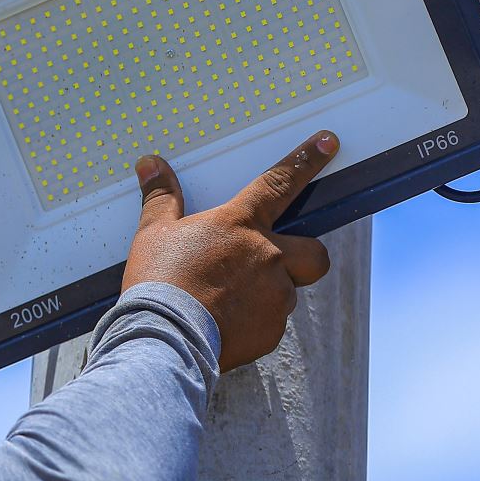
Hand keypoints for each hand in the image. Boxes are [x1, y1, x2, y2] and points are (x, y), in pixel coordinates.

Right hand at [122, 131, 337, 371]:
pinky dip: (253, 323)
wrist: (165, 338)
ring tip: (227, 302)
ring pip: (288, 292)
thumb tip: (150, 164)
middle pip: (315, 253)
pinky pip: (271, 323)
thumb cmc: (159, 281)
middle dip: (305, 256)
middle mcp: (268, 257)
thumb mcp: (153, 234)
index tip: (329, 142)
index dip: (307, 160)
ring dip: (268, 294)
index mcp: (241, 224)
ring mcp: (275, 296)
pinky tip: (224, 325)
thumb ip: (161, 198)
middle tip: (275, 262)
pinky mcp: (271, 332)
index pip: (279, 182)